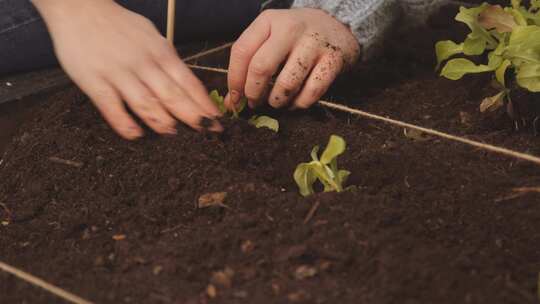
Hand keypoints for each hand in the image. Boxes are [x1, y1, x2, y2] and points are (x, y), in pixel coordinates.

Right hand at [32, 0, 221, 139]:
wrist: (79, 7)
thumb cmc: (119, 26)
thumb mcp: (152, 37)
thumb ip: (168, 62)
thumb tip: (189, 87)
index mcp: (161, 52)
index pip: (189, 83)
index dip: (205, 105)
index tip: (218, 121)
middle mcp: (144, 63)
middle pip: (173, 96)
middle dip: (193, 117)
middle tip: (207, 133)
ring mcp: (119, 72)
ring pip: (147, 103)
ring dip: (163, 122)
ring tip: (175, 136)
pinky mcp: (94, 80)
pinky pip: (112, 107)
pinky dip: (125, 124)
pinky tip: (136, 135)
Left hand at [225, 8, 359, 110]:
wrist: (336, 28)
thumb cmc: (294, 38)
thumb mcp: (270, 41)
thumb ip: (248, 66)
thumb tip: (231, 103)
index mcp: (269, 21)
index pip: (241, 52)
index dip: (235, 80)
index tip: (236, 98)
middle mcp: (290, 28)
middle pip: (261, 68)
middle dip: (254, 93)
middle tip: (255, 103)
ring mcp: (313, 43)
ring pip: (286, 83)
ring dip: (277, 101)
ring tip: (276, 103)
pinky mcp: (332, 60)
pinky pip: (311, 92)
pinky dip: (300, 104)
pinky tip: (295, 103)